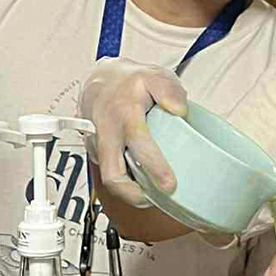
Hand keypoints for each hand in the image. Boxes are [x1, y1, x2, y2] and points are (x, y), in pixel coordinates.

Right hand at [78, 56, 187, 207]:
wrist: (99, 79)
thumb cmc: (129, 81)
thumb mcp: (154, 75)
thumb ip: (169, 90)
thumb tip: (180, 110)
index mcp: (124, 113)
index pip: (138, 144)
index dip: (154, 168)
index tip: (169, 184)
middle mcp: (107, 132)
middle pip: (112, 175)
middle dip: (132, 194)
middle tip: (153, 200)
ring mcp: (98, 144)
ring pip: (109, 177)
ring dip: (129, 191)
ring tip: (151, 195)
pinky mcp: (95, 152)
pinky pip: (109, 172)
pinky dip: (125, 182)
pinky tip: (141, 182)